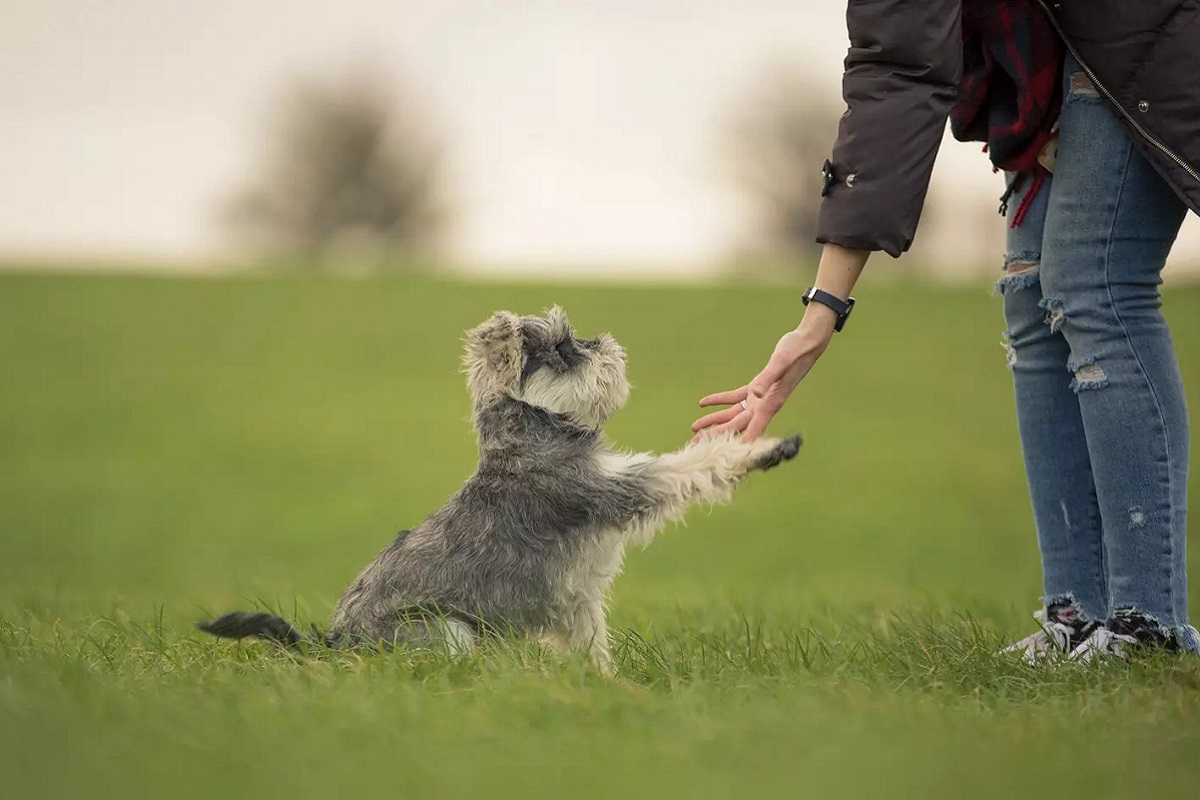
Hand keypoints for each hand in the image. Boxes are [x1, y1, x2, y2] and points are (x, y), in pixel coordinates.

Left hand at [690, 322, 833, 441]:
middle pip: (736, 426)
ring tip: (695, 428)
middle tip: (696, 445)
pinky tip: (704, 403)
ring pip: (733, 414)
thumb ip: (766, 379)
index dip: (738, 443)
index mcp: (770, 403)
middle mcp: (764, 405)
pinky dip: (719, 400)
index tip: (723, 456)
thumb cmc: (795, 352)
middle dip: (716, 436)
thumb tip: (754, 393)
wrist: (806, 343)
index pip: (752, 429)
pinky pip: (735, 397)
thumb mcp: (780, 363)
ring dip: (714, 421)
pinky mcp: (758, 387)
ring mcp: (760, 397)